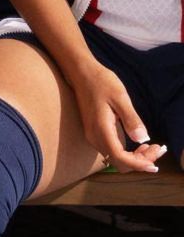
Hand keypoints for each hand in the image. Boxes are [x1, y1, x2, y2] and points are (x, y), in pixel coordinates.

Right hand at [72, 59, 166, 174]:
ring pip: (115, 158)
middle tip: (156, 150)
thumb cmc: (101, 82)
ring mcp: (92, 136)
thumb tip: (143, 139)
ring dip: (134, 158)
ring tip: (150, 148)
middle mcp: (94, 137)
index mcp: (101, 129)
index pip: (121, 157)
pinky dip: (127, 153)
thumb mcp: (120, 97)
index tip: (155, 162)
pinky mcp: (94, 133)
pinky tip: (138, 145)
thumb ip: (131, 119)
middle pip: (119, 162)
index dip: (139, 163)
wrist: (81, 72)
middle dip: (139, 162)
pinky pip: (112, 151)